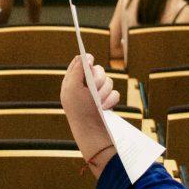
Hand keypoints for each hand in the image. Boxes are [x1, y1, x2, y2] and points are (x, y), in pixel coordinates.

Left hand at [61, 54, 116, 168]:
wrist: (91, 132)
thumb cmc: (79, 110)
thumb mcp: (73, 87)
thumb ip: (78, 69)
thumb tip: (85, 56)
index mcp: (73, 81)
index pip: (80, 63)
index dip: (86, 60)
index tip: (90, 61)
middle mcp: (85, 86)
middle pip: (97, 70)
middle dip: (98, 79)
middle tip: (93, 88)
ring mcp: (97, 94)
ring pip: (108, 80)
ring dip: (104, 91)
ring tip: (98, 103)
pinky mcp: (108, 101)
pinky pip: (115, 92)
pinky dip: (111, 100)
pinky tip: (105, 107)